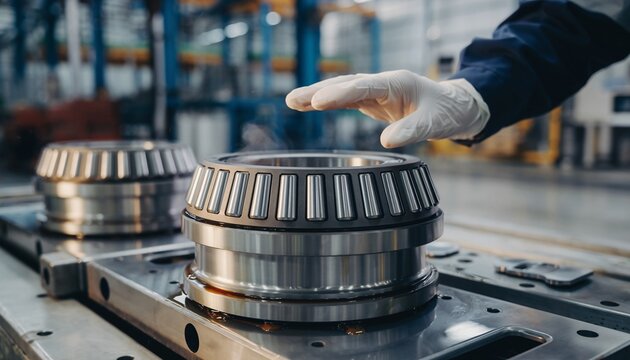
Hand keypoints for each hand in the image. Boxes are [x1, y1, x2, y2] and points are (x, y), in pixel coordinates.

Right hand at [285, 70, 489, 147]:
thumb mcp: (433, 123)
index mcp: (396, 83)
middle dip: (319, 92)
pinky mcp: (372, 102)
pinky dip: (327, 102)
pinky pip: (346, 100)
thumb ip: (411, 130)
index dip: (340, 93)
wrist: (453, 108)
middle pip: (345, 85)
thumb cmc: (445, 111)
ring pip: (342, 90)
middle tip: (294, 99)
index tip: (320, 101)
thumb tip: (386, 142)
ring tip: (292, 102)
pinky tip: (308, 106)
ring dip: (317, 95)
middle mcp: (382, 84)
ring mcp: (375, 92)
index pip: (363, 86)